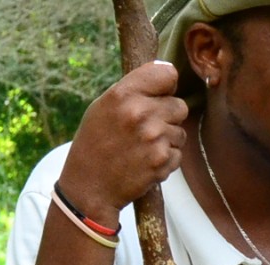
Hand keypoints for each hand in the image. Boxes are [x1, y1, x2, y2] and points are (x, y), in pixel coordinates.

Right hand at [60, 62, 188, 219]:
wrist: (89, 186)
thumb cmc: (95, 143)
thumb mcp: (104, 106)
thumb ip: (134, 90)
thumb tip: (167, 75)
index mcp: (123, 94)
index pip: (167, 73)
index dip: (166, 85)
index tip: (159, 94)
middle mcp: (140, 112)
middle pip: (180, 105)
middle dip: (167, 116)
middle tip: (146, 128)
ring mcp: (153, 138)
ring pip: (180, 132)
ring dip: (166, 140)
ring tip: (141, 147)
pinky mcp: (161, 161)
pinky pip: (177, 154)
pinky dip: (165, 160)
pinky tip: (144, 162)